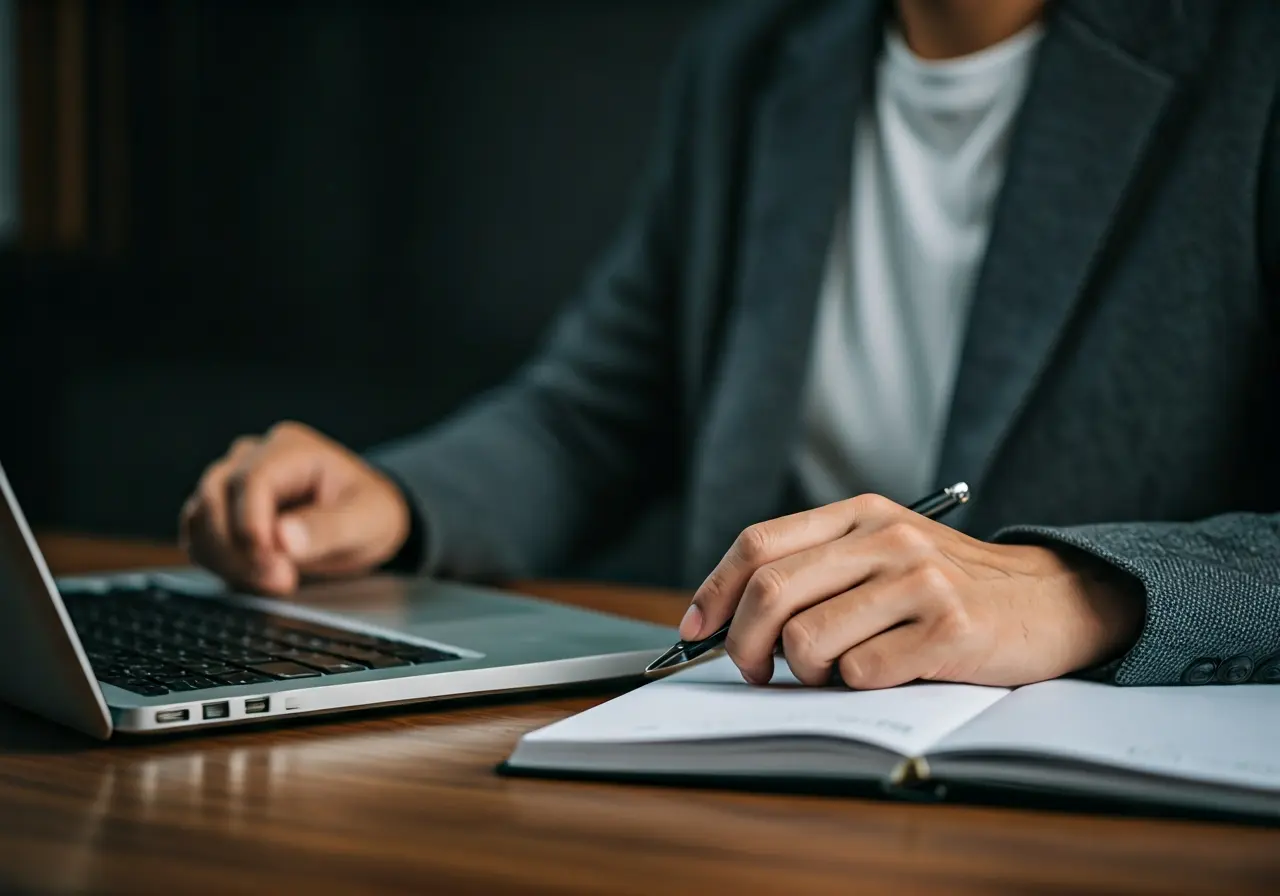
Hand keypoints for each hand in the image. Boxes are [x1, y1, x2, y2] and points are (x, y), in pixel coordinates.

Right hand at [180, 421, 410, 594]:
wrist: (364, 521)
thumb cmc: (369, 512)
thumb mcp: (367, 521)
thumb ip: (328, 528)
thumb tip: (282, 539)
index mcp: (292, 449)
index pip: (252, 479)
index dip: (252, 524)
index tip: (270, 561)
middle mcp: (254, 457)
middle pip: (215, 495)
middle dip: (238, 547)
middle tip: (280, 580)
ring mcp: (232, 481)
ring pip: (199, 516)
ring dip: (225, 558)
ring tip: (273, 580)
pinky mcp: (221, 511)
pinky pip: (197, 536)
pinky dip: (216, 562)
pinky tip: (254, 577)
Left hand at [679, 494, 1142, 688]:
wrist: (1052, 599)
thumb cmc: (950, 585)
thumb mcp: (883, 552)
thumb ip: (817, 569)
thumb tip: (725, 619)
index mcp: (859, 513)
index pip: (758, 545)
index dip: (715, 590)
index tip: (695, 629)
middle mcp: (885, 537)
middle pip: (770, 591)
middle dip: (743, 644)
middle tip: (755, 671)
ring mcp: (918, 580)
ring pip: (808, 639)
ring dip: (807, 672)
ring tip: (838, 670)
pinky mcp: (948, 628)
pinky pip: (862, 672)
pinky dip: (859, 686)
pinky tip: (890, 672)